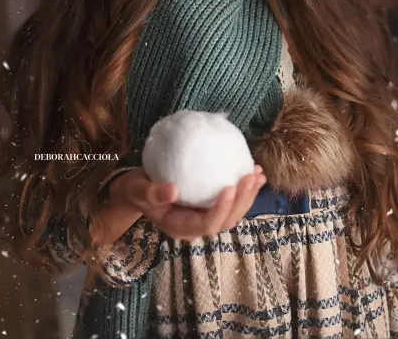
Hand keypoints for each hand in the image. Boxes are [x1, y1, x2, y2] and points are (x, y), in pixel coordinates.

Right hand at [111, 165, 266, 241]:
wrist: (140, 190)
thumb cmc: (138, 190)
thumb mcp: (139, 190)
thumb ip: (152, 193)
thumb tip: (172, 191)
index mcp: (181, 227)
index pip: (207, 224)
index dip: (221, 209)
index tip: (229, 187)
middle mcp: (197, 225)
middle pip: (226, 220)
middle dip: (242, 201)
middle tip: (250, 176)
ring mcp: (206, 216)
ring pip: (233, 212)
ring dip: (248, 195)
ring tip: (258, 174)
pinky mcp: (210, 205)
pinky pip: (231, 200)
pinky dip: (244, 188)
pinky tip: (253, 170)